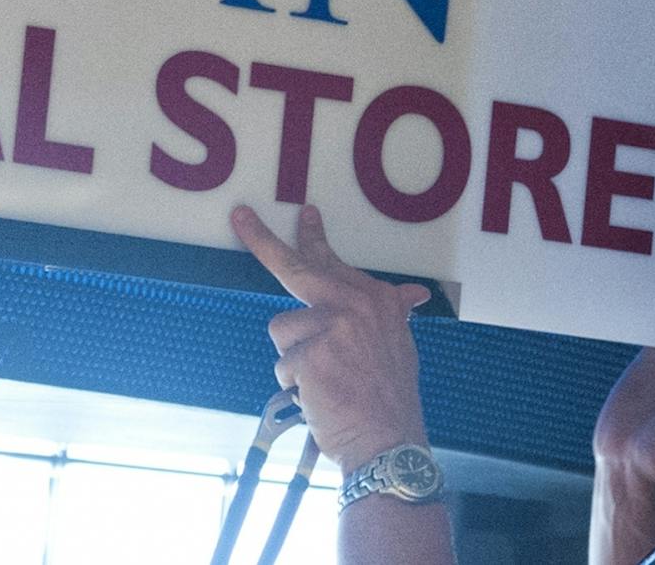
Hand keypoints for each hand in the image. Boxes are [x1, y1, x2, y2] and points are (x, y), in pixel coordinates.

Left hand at [232, 203, 433, 473]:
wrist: (389, 442)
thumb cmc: (389, 398)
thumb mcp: (399, 346)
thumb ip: (391, 314)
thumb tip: (414, 294)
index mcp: (375, 300)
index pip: (334, 262)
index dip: (314, 237)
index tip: (305, 212)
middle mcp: (353, 305)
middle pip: (295, 268)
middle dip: (262, 240)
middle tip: (240, 216)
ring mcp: (330, 328)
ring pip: (283, 330)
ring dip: (295, 358)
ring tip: (324, 380)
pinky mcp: (309, 355)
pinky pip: (283, 365)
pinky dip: (295, 385)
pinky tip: (321, 395)